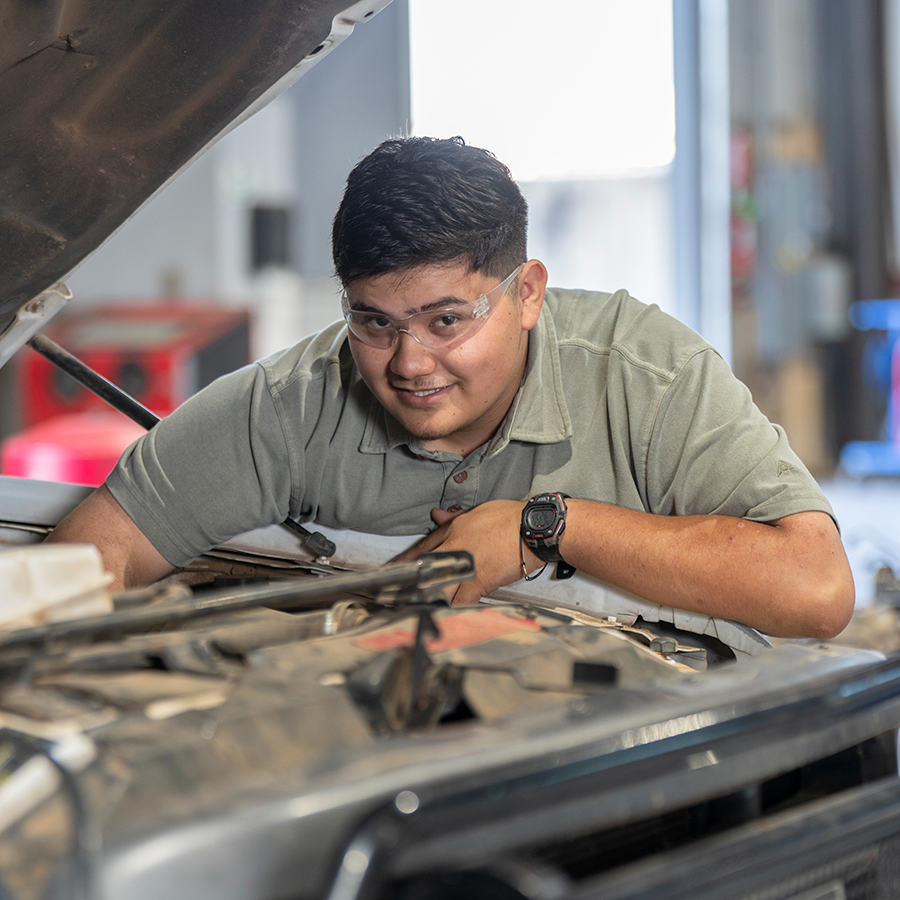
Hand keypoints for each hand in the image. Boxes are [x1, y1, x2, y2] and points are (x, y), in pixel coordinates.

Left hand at [393, 500, 543, 604]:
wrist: (533, 528)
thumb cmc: (511, 518)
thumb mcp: (479, 512)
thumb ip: (455, 518)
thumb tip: (436, 514)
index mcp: (454, 530)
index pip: (423, 545)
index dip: (406, 559)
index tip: (393, 568)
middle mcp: (455, 546)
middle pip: (424, 568)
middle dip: (410, 583)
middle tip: (396, 595)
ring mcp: (465, 565)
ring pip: (439, 586)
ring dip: (429, 598)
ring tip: (417, 609)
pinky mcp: (479, 580)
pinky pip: (462, 600)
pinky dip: (455, 610)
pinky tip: (447, 617)